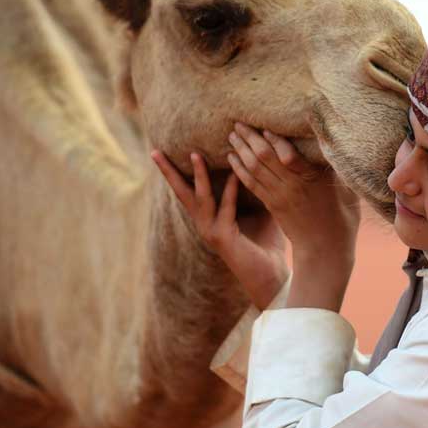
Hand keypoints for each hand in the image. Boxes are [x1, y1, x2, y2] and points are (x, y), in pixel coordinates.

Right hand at [151, 150, 287, 310]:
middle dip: (169, 172)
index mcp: (209, 217)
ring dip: (199, 175)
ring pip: (200, 197)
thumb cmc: (267, 243)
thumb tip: (258, 159)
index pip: (189, 190)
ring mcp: (211, 231)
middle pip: (182, 192)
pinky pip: (225, 208)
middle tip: (155, 151)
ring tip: (195, 154)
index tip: (164, 151)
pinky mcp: (223, 238)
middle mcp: (205, 223)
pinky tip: (235, 174)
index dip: (177, 171)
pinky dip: (231, 190)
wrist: (273, 276)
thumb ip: (252, 187)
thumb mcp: (259, 208)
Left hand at [227, 123, 360, 310]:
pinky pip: (251, 184)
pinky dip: (239, 169)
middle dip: (250, 138)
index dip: (274, 140)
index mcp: (311, 181)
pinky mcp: (271, 205)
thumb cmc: (343, 218)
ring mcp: (279, 196)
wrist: (325, 250)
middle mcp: (291, 187)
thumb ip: (336, 168)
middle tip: (239, 122)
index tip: (265, 125)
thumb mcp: (347, 190)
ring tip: (232, 135)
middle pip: (264, 158)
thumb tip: (335, 144)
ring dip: (240, 150)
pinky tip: (232, 158)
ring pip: (254, 169)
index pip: (288, 156)